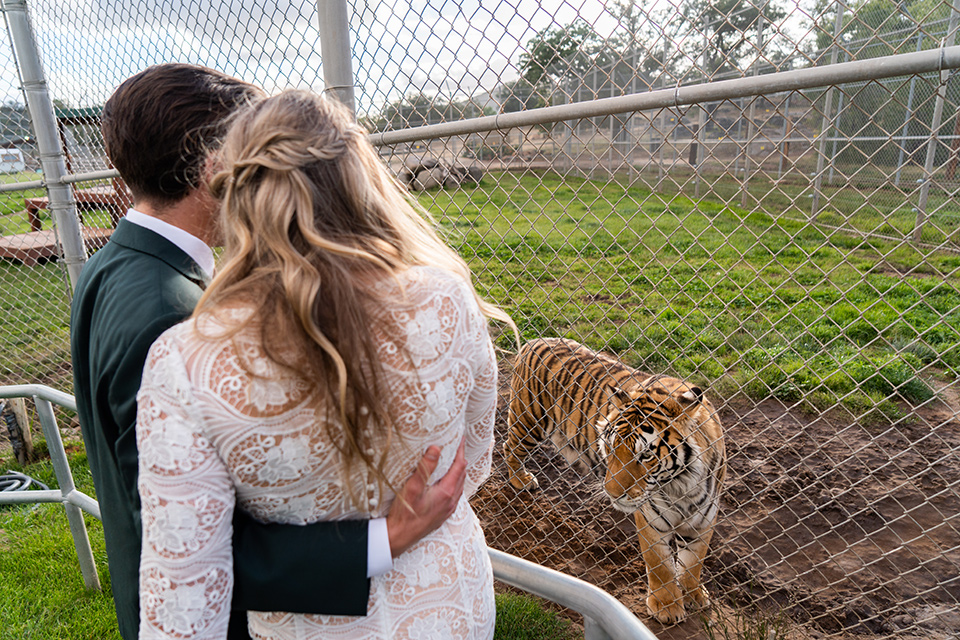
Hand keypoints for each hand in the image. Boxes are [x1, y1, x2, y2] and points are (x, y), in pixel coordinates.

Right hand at [386, 439, 466, 556]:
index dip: (461, 450)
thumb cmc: (404, 514)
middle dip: (460, 459)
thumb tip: (436, 448)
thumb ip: (425, 467)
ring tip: (453, 460)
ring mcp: (448, 509)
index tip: (461, 438)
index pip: (460, 466)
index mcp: (447, 492)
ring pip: (459, 485)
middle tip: (457, 446)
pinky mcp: (442, 515)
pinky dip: (454, 483)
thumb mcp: (412, 487)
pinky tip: (446, 482)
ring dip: (458, 471)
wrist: (399, 538)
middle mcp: (451, 501)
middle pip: (462, 475)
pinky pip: (454, 495)